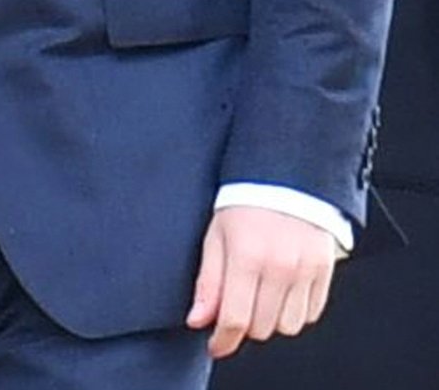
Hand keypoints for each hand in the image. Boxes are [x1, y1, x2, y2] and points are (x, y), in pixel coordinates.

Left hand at [186, 205, 338, 357]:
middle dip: (244, 325)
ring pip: (288, 327)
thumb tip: (198, 320)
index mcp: (247, 257)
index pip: (235, 319)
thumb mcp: (214, 236)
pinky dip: (294, 312)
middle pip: (262, 328)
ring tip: (258, 295)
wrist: (286, 177)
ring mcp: (306, 272)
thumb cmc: (244, 203)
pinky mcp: (325, 273)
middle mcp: (280, 268)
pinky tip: (280, 292)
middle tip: (235, 306)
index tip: (215, 346)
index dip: (223, 341)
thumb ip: (208, 282)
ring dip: (270, 320)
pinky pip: (311, 314)